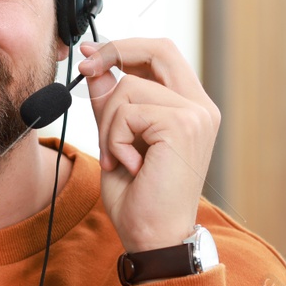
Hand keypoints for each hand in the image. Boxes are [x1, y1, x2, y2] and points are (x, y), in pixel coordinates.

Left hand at [79, 38, 220, 252]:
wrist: (153, 237)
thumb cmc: (139, 199)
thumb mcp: (118, 140)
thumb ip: (112, 104)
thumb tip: (96, 68)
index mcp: (190, 108)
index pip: (162, 55)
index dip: (124, 47)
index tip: (91, 54)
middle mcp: (200, 107)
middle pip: (158, 49)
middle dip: (115, 52)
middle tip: (85, 68)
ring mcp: (195, 115)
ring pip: (129, 86)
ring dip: (107, 123)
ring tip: (118, 157)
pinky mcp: (183, 125)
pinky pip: (128, 111)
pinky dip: (114, 138)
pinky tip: (128, 165)